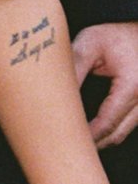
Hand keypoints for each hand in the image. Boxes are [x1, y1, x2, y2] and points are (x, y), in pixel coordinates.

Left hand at [73, 20, 137, 151]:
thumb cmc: (118, 35)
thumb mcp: (91, 43)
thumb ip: (74, 69)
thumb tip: (52, 95)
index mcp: (131, 86)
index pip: (106, 124)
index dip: (85, 137)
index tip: (63, 141)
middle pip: (116, 135)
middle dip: (90, 145)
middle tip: (63, 147)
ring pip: (123, 134)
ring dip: (100, 140)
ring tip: (74, 141)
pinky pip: (128, 126)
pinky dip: (110, 131)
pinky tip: (91, 131)